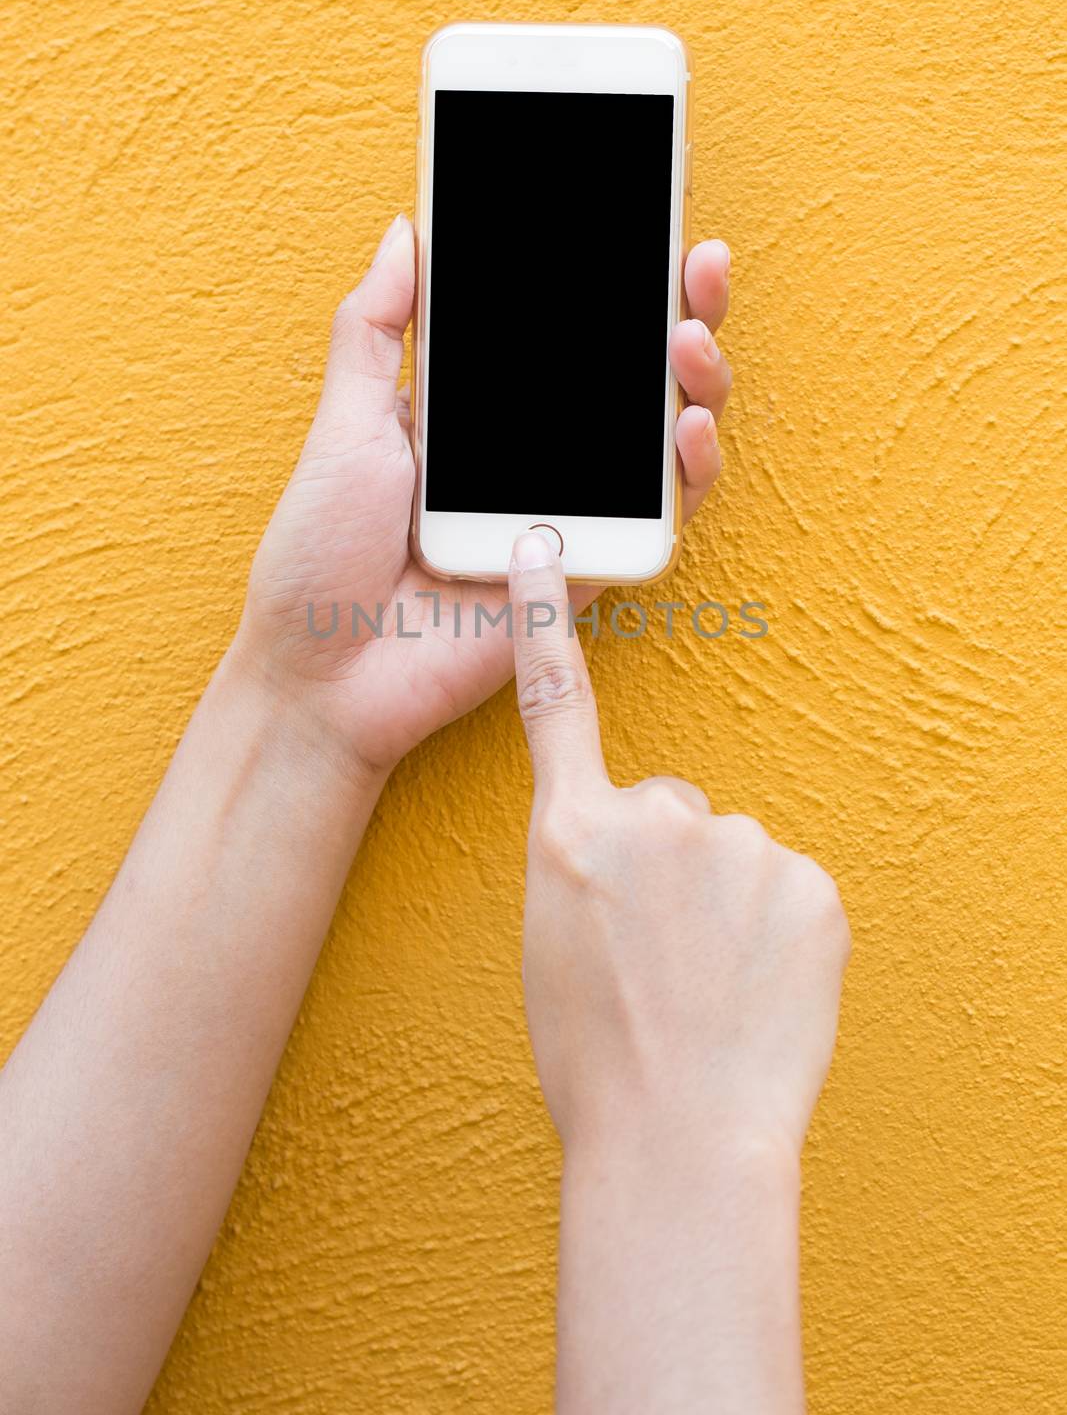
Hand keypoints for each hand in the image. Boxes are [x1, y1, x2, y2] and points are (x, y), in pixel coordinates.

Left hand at [235, 215, 733, 777]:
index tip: (639, 213)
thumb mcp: (343, 425)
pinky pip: (659, 517)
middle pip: (629, 371)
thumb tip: (406, 232)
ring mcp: (566, 509)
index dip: (608, 276)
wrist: (321, 673)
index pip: (562, 329)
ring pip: (662, 434)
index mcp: (482, 410)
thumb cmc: (318, 556)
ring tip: (687, 332)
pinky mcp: (587, 569)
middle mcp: (535, 453)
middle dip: (676, 308)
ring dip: (695, 378)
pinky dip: (687, 471)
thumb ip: (378, 332)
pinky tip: (688, 425)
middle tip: (695, 259)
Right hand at [508, 528, 849, 1162]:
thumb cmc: (598, 1062)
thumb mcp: (549, 946)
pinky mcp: (810, 884)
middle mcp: (653, 818)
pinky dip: (777, 931)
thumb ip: (582, 866)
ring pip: (731, 858)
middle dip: (669, 867)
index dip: (543, 623)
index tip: (545, 548)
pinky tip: (755, 990)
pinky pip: (787, 891)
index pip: (553, 705)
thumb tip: (627, 855)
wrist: (681, 1142)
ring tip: (707, 986)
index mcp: (570, 833)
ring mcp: (739, 846)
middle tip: (662, 955)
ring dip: (725, 906)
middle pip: (670, 811)